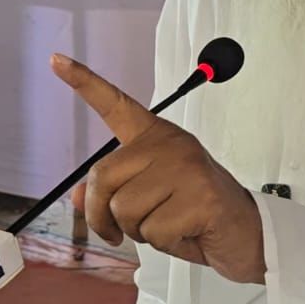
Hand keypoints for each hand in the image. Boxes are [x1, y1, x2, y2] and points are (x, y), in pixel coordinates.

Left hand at [52, 54, 264, 283]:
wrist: (248, 236)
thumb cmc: (194, 216)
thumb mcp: (146, 204)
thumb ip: (112, 194)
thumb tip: (77, 198)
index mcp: (155, 137)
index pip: (115, 105)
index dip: (83, 83)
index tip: (56, 60)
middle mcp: (170, 144)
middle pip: (102, 177)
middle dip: (102, 216)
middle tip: (116, 233)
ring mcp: (187, 167)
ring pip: (124, 209)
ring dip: (138, 232)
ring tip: (169, 225)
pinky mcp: (200, 196)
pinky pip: (153, 231)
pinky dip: (164, 243)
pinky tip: (188, 232)